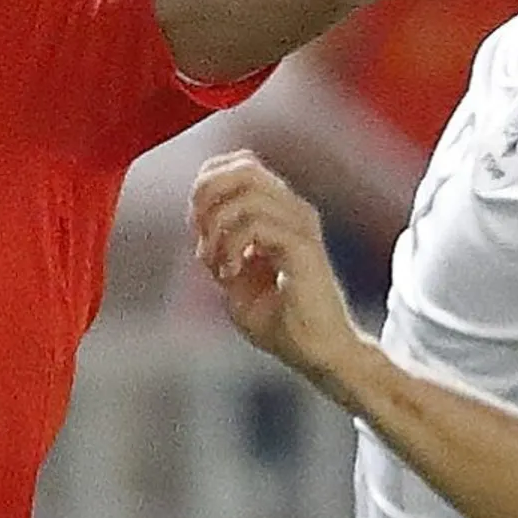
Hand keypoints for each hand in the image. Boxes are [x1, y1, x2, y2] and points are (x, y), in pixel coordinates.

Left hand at [190, 150, 363, 382]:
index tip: (198, 229)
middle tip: (202, 237)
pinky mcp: (302, 247)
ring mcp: (300, 225)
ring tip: (218, 264)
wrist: (319, 352)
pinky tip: (231, 273)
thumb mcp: (236, 282)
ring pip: (247, 192)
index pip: (240, 165)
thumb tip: (200, 229)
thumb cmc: (283, 322)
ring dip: (218, 227)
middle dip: (208, 196)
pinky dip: (231, 246)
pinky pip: (256, 225)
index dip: (207, 186)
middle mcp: (293, 210)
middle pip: (243, 167)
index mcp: (279, 212)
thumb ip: (219, 250)